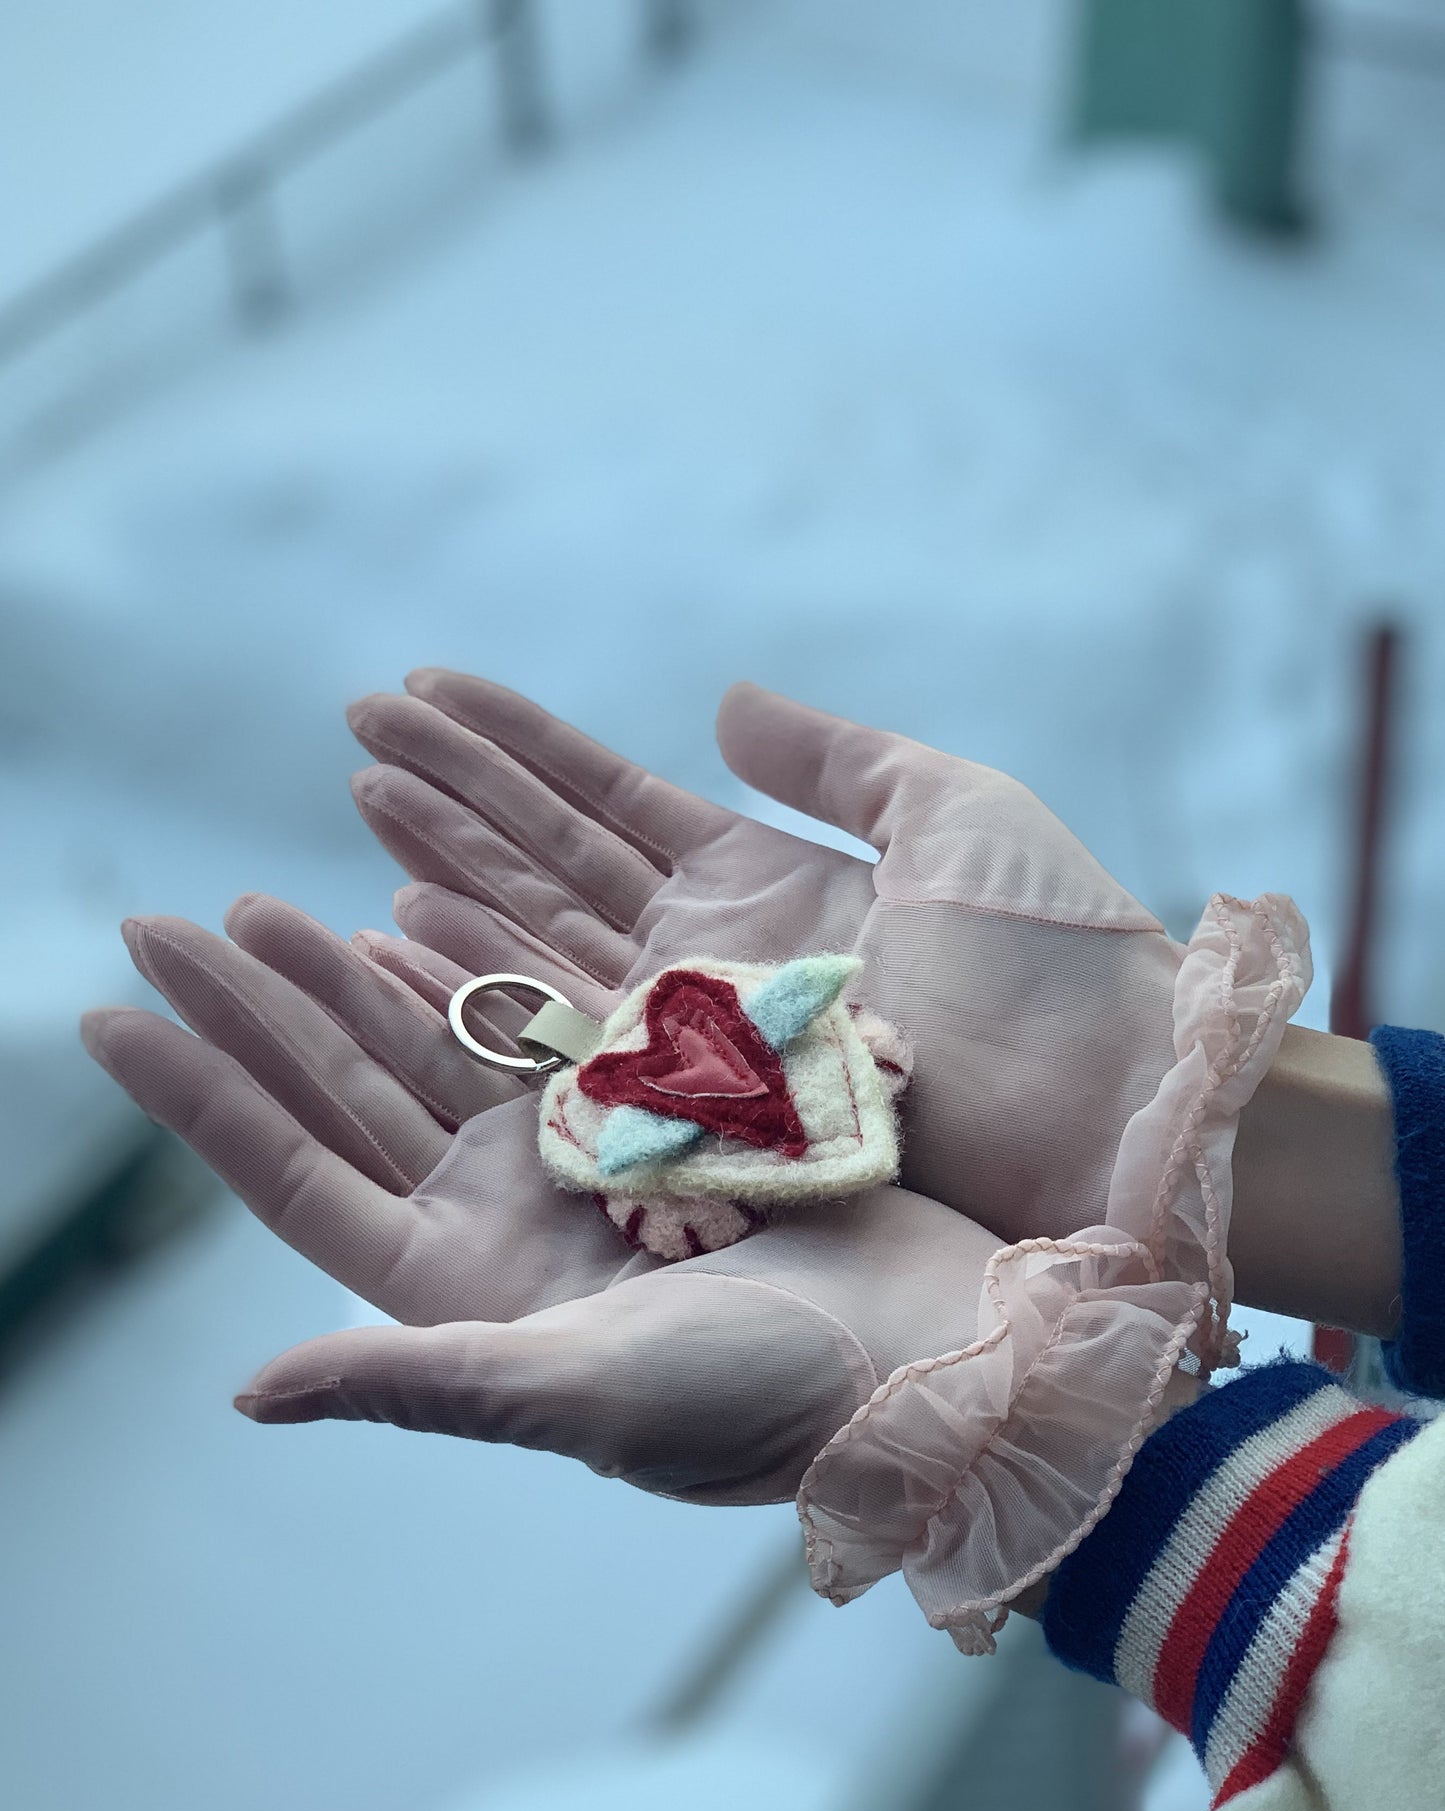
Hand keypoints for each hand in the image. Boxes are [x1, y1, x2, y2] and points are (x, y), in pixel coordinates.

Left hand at [81, 898, 992, 1502]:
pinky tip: (416, 905)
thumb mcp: (579, 1397)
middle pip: (345, 1094)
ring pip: (435, 1047)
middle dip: (255, 1011)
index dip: (202, 1100)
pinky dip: (480, 963)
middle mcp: (506, 1227)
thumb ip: (418, 1380)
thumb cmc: (766, 1399)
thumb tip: (247, 1391)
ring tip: (261, 901)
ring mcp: (578, 1164)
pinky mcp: (660, 1110)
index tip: (107, 1018)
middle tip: (159, 924)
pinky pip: (542, 1019)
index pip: (298, 1180)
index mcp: (466, 1295)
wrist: (943, 1353)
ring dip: (348, 974)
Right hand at [346, 672, 1184, 1243]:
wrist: (1103, 1102)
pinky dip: (481, 979)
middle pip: (549, 865)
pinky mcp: (686, 1115)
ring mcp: (688, 1042)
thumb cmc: (1052, 953)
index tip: (424, 692)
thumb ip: (829, 757)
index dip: (513, 747)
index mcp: (764, 881)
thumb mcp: (950, 810)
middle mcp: (706, 963)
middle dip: (452, 798)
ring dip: (445, 873)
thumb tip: (723, 698)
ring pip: (537, 943)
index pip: (604, 800)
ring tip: (359, 805)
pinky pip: (561, 1040)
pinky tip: (400, 922)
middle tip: (357, 734)